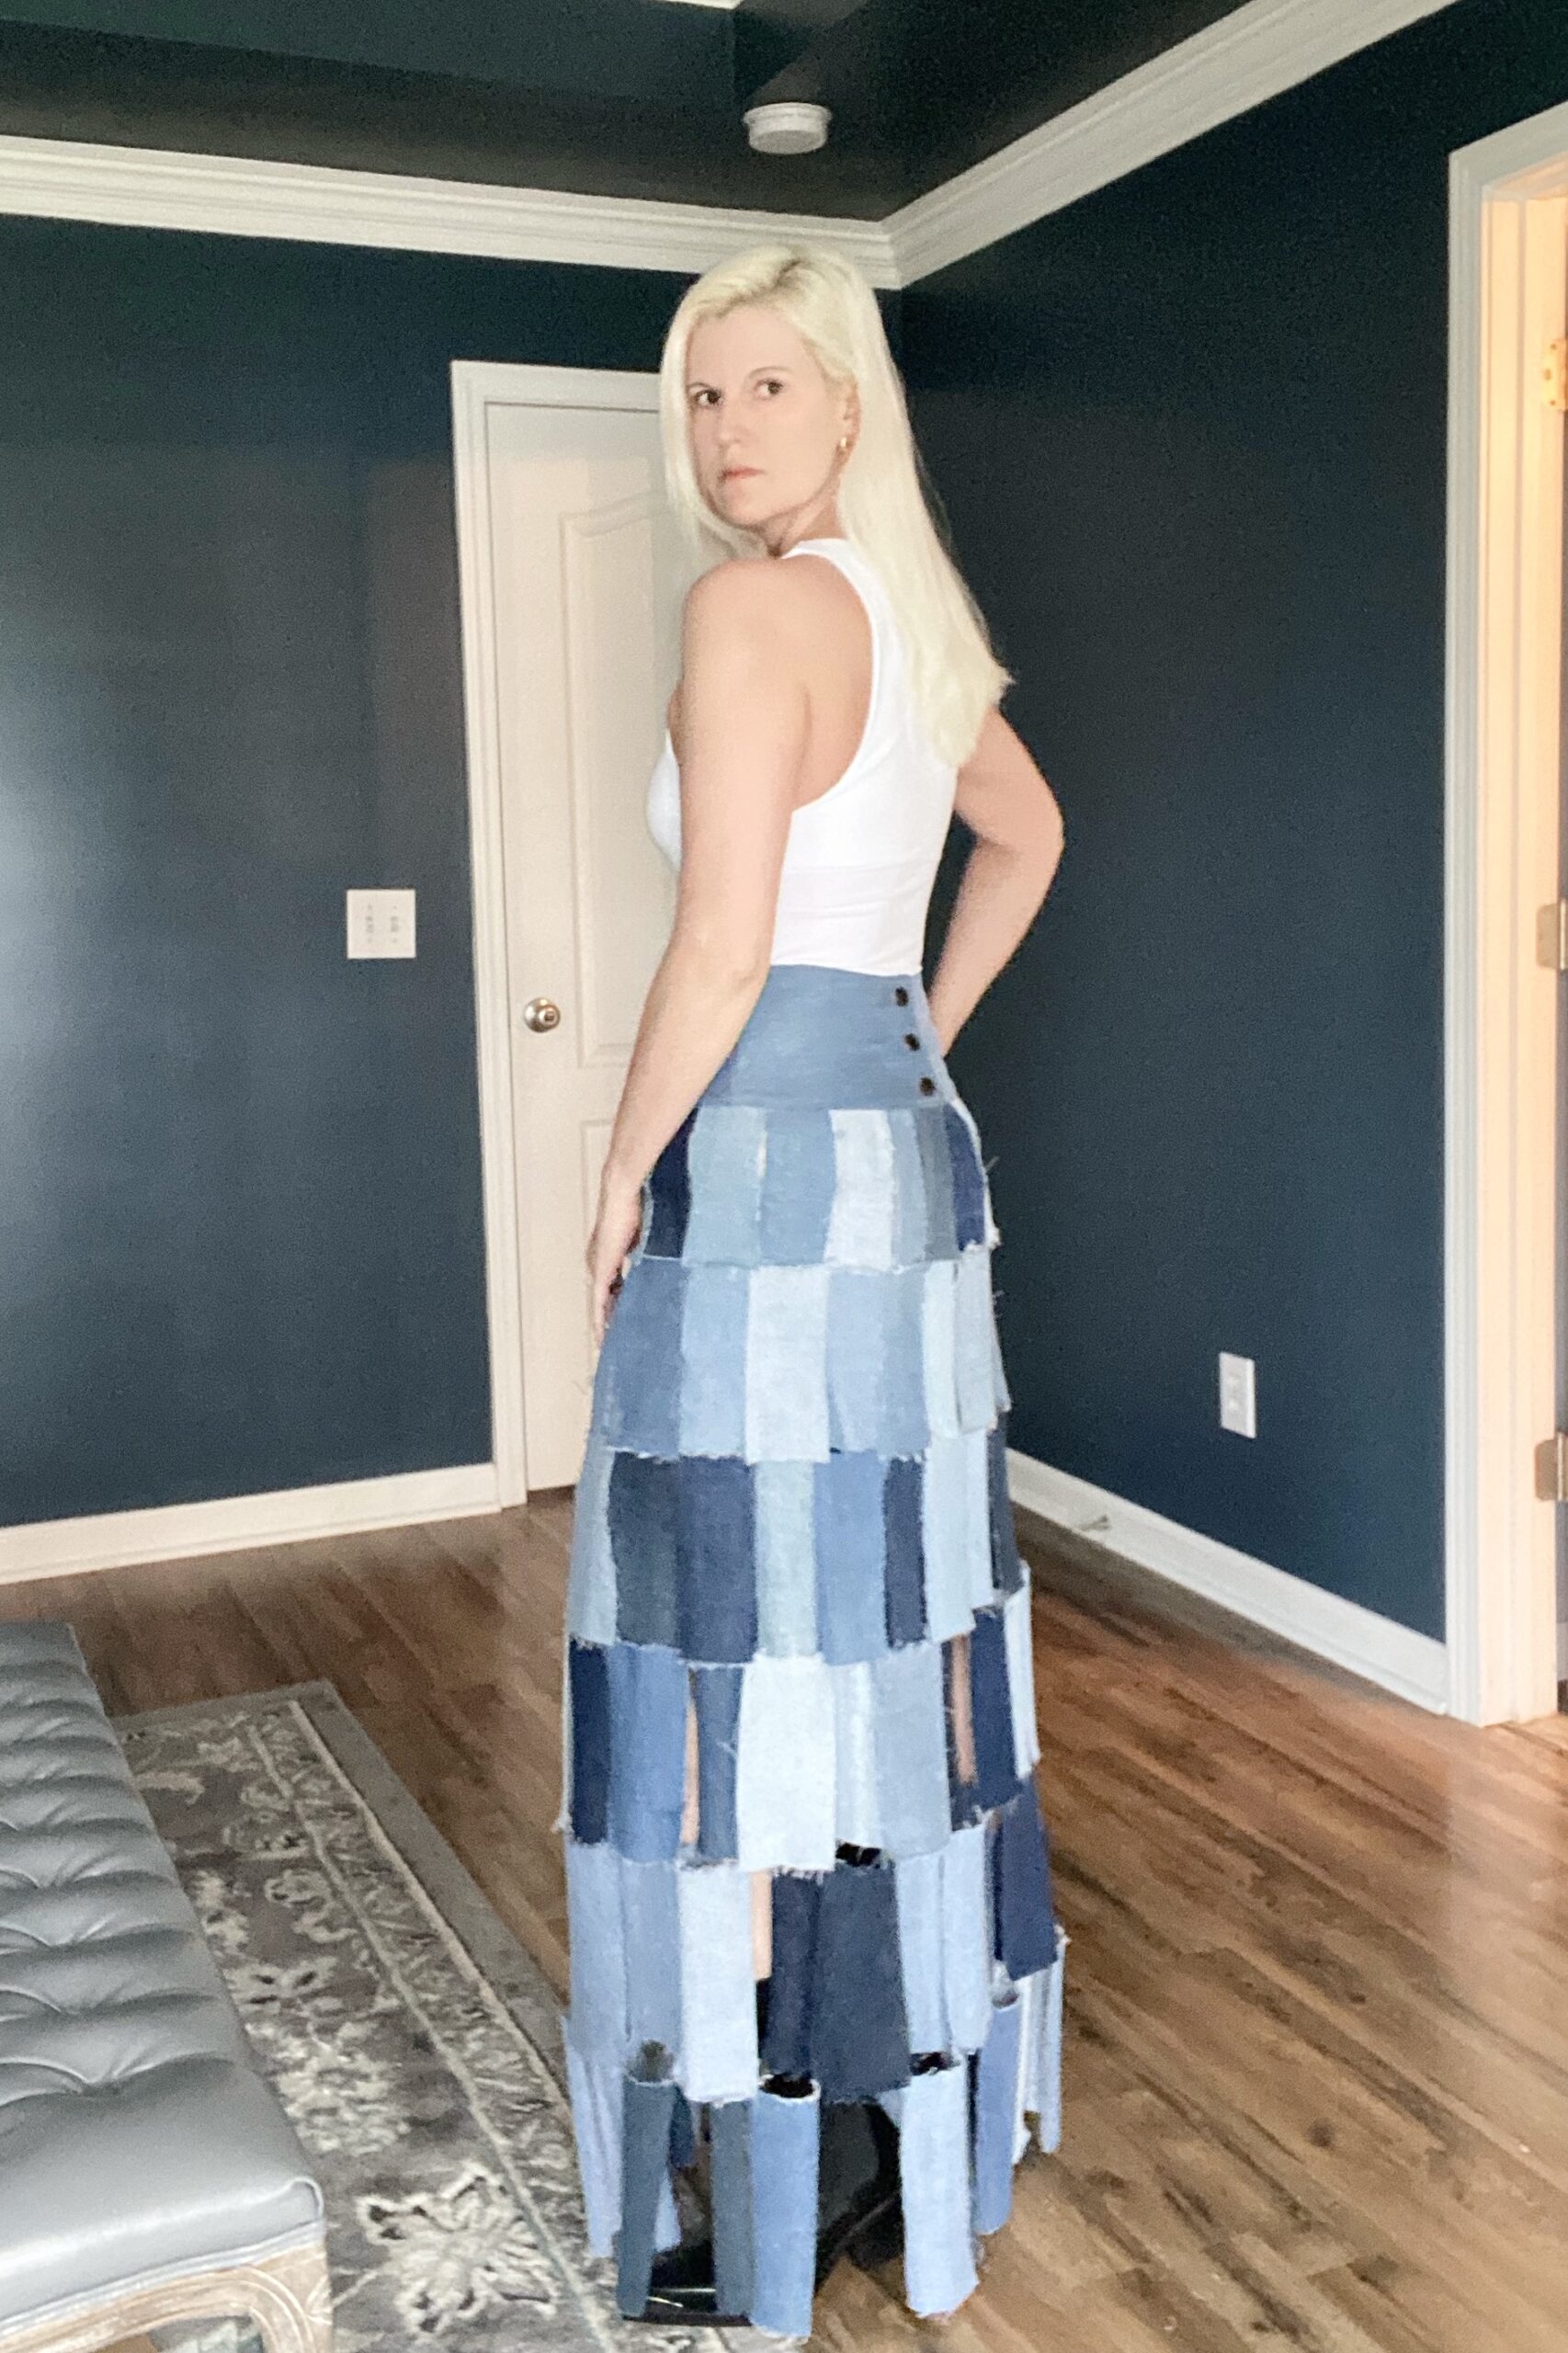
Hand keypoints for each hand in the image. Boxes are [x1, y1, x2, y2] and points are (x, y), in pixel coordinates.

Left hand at [587, 1173, 645, 1346]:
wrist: (623, 1192)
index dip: (623, 1300)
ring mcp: (598, 1268)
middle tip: (623, 1339)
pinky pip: (600, 1304)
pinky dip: (601, 1322)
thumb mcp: (651, 1232)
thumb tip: (676, 1255)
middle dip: (616, 1317)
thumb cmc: (639, 1202)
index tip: (630, 1317)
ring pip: (603, 1304)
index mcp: (612, 1252)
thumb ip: (657, 1247)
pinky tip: (605, 1338)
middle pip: (608, 1297)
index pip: (617, 1283)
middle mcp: (600, 1263)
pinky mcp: (600, 1272)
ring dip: (609, 1323)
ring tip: (615, 1344)